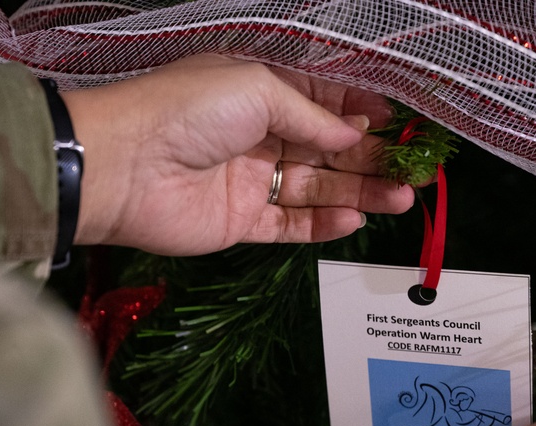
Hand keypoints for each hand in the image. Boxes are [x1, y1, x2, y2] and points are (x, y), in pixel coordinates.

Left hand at [60, 54, 414, 255]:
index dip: (360, 112)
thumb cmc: (186, 111)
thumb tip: (351, 134)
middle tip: (412, 171)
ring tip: (401, 198)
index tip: (398, 123)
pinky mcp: (241, 222)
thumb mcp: (257, 89)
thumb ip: (311, 115)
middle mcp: (258, 135)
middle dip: (370, 158)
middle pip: (326, 150)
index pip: (321, 102)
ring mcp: (251, 181)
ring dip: (359, 193)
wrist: (123, 167)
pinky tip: (354, 219)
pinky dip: (323, 225)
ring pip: (316, 189)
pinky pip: (290, 225)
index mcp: (258, 92)